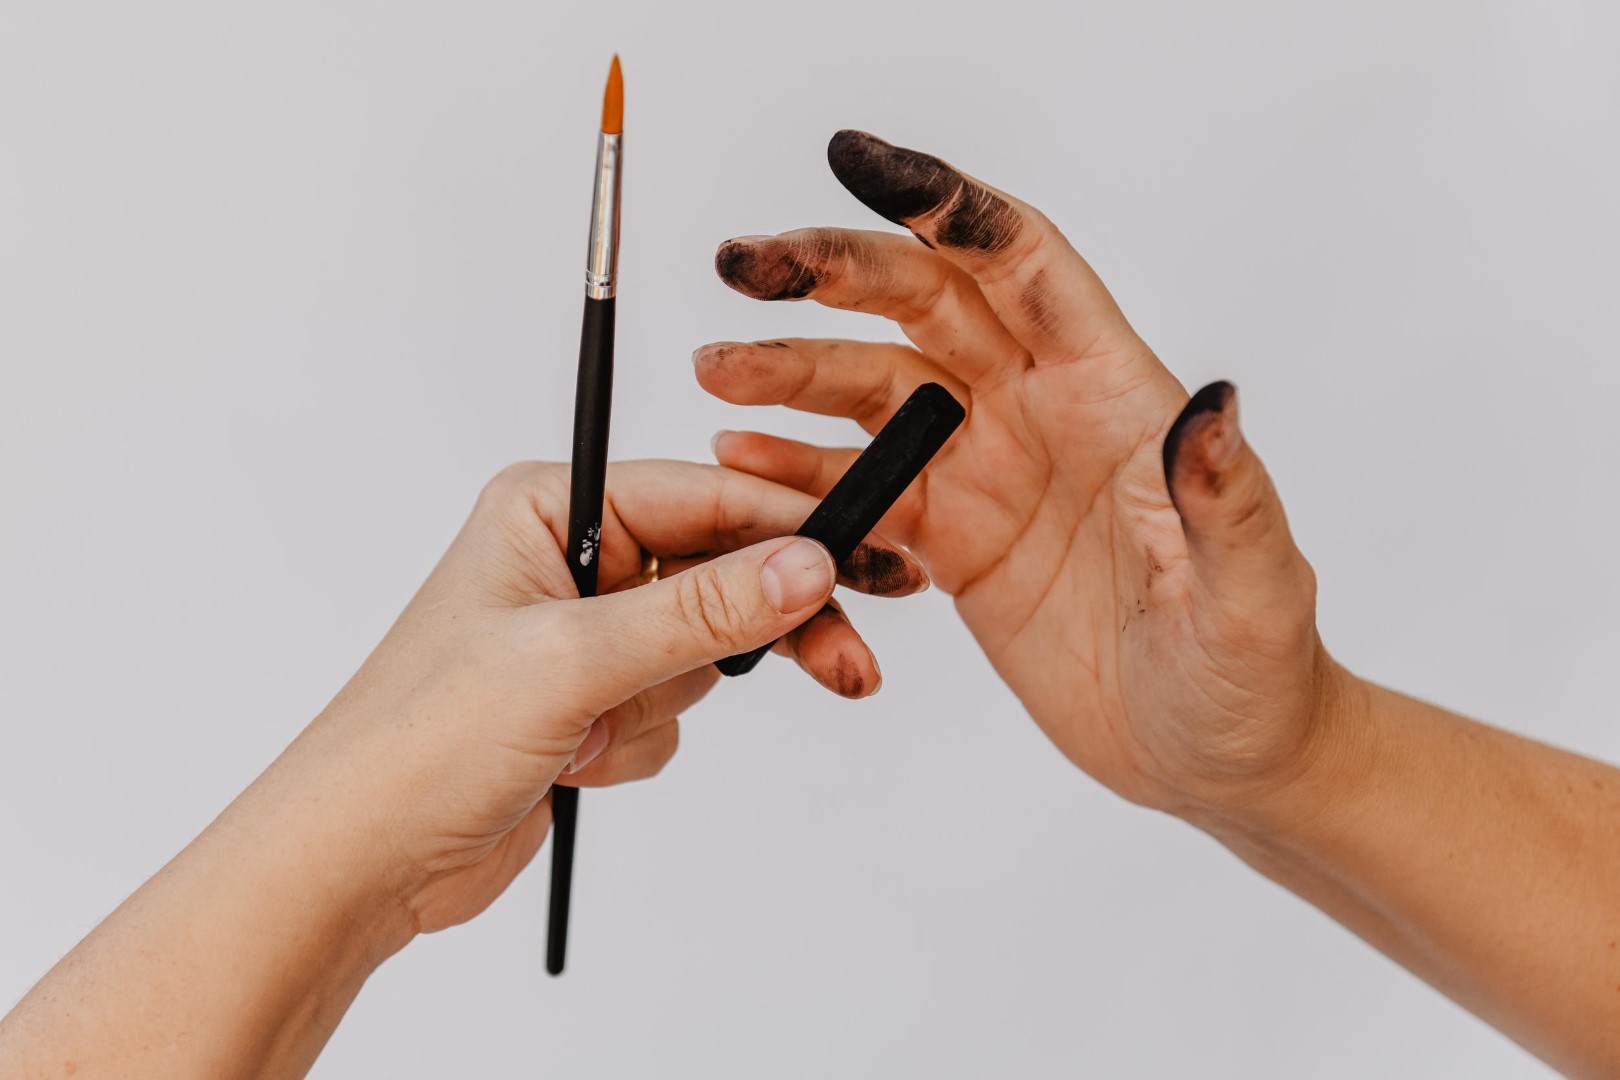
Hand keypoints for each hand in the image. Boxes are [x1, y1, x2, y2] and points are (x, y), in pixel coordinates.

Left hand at [261, 459, 927, 935]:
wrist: (356, 864)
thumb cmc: (418, 743)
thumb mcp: (572, 661)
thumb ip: (700, 611)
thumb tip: (805, 565)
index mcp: (546, 510)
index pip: (702, 496)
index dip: (788, 528)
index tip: (863, 559)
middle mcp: (566, 559)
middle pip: (718, 571)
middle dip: (759, 631)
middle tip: (846, 664)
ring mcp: (579, 636)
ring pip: (699, 651)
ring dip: (662, 705)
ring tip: (588, 736)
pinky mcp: (586, 702)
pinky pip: (670, 709)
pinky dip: (637, 744)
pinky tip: (571, 764)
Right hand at [697, 131, 1346, 817]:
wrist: (1217, 758)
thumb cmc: (1256, 674)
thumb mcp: (1252, 591)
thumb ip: (1224, 496)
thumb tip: (1214, 404)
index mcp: (1113, 394)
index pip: (1022, 265)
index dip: (943, 206)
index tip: (860, 167)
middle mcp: (1043, 412)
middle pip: (924, 306)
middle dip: (832, 273)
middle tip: (744, 263)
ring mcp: (992, 472)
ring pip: (875, 392)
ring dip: (794, 373)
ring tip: (718, 371)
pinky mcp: (956, 540)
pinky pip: (865, 489)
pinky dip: (800, 474)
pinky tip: (743, 464)